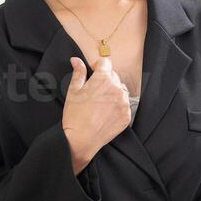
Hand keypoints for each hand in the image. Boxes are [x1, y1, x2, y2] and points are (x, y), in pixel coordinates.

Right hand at [61, 56, 131, 173]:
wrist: (81, 140)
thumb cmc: (75, 116)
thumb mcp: (73, 91)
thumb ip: (78, 73)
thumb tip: (77, 60)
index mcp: (103, 79)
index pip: (105, 63)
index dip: (97, 66)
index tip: (93, 72)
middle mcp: (117, 88)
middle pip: (113, 76)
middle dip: (104, 80)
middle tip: (93, 93)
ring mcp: (124, 102)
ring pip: (120, 90)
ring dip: (112, 93)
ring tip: (100, 104)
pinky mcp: (127, 115)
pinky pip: (124, 104)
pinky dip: (117, 106)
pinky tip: (105, 113)